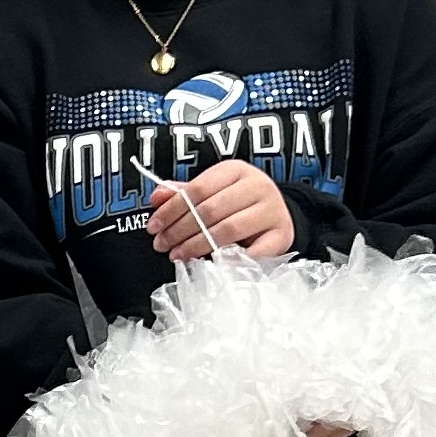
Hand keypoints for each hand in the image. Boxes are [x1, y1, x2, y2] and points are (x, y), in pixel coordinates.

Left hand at [150, 162, 294, 262]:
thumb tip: (156, 197)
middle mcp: (257, 186)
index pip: (197, 189)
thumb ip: (183, 195)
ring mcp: (271, 210)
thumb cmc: (238, 204)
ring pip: (228, 229)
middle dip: (180, 230)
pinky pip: (254, 251)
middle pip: (210, 209)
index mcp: (235, 170)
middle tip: (163, 245)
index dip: (171, 209)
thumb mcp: (212, 192)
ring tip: (179, 255)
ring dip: (198, 246)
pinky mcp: (281, 234)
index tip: (154, 227)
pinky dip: (232, 260)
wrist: (277, 216)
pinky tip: (213, 265)